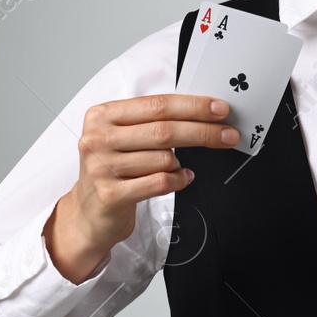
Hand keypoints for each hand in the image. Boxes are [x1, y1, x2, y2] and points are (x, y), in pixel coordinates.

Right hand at [47, 95, 237, 281]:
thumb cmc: (112, 170)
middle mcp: (98, 138)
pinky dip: (178, 180)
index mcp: (102, 115)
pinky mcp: (111, 195)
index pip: (157, 104)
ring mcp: (102, 167)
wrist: (89, 212)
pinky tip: (182, 178)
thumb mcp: (122, 137)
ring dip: (181, 163)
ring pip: (164, 158)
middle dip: (203, 131)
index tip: (219, 110)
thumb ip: (151, 122)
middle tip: (228, 134)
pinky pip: (159, 182)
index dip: (193, 106)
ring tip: (179, 166)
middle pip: (164, 130)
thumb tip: (201, 113)